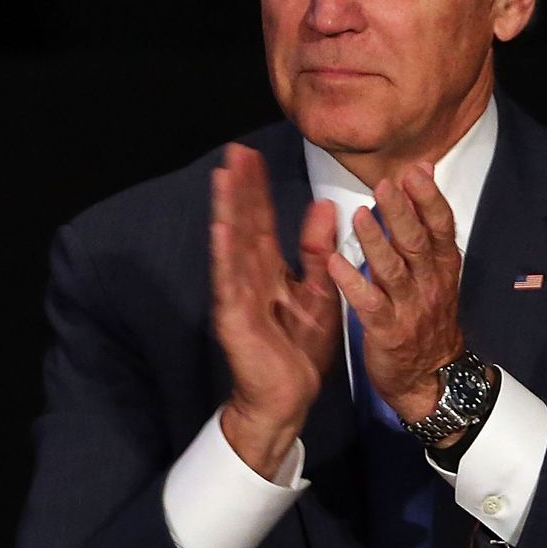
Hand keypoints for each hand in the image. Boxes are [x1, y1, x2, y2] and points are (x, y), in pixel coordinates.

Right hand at [211, 143, 340, 478]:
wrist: (288, 396)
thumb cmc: (299, 347)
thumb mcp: (318, 290)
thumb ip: (318, 251)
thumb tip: (324, 207)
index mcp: (268, 271)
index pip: (261, 222)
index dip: (256, 189)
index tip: (250, 155)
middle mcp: (248, 278)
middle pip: (243, 225)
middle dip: (238, 189)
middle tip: (234, 151)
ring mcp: (238, 297)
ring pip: (232, 247)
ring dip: (227, 212)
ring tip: (223, 177)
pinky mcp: (235, 319)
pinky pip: (231, 284)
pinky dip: (226, 256)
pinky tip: (222, 230)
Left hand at [328, 163, 466, 431]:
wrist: (431, 378)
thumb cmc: (427, 318)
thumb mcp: (435, 274)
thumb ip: (425, 229)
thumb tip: (421, 177)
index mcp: (441, 267)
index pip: (441, 227)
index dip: (429, 199)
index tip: (415, 172)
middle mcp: (429, 284)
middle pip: (417, 243)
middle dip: (402, 213)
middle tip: (385, 185)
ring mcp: (409, 308)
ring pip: (393, 271)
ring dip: (376, 243)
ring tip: (359, 216)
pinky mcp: (387, 331)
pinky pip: (370, 305)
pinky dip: (353, 284)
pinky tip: (336, 264)